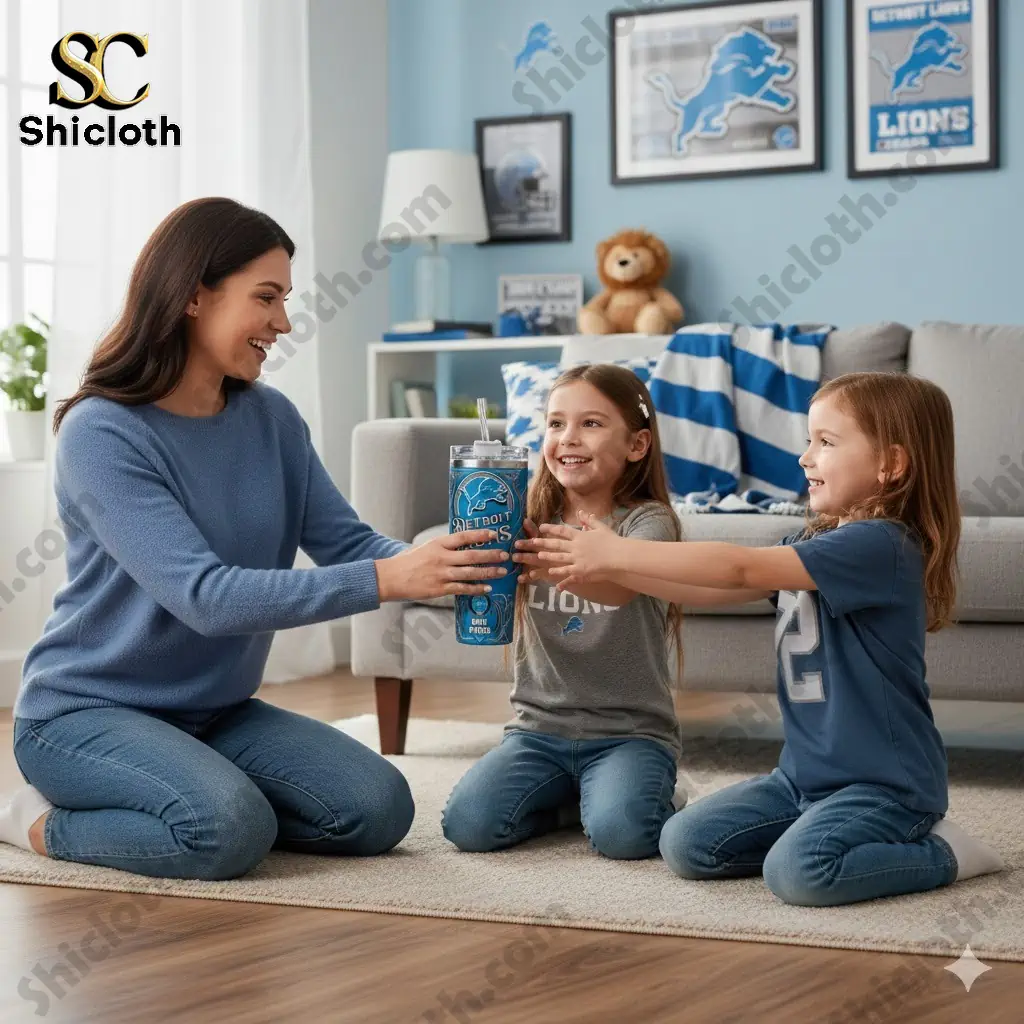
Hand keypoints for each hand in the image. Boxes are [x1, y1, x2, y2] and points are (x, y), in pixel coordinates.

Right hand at [374, 529, 507, 601]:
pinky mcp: (439, 588)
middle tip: (505, 555)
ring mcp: (441, 574)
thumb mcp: (426, 547)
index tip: (494, 534)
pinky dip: (476, 588)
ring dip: (488, 572)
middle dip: (491, 555)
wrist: (391, 578)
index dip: (480, 535)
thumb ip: (444, 547)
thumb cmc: (409, 562)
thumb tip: (464, 545)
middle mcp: (441, 557)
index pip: (463, 536)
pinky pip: (462, 588)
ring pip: (470, 572)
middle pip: (472, 555)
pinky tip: (487, 588)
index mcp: (438, 544)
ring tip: (502, 571)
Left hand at [514, 510, 621, 589]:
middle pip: (556, 544)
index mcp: (581, 536)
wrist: (620, 557)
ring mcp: (578, 559)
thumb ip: (589, 521)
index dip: (550, 529)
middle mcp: (576, 547)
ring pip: (559, 558)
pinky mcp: (581, 571)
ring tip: (538, 556)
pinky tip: (551, 573)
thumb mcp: (601, 528)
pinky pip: (567, 572)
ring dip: (548, 557)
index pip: (562, 530)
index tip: (541, 527)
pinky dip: (558, 573)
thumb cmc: (613, 542)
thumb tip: (582, 513)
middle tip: (532, 541)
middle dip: (543, 543)